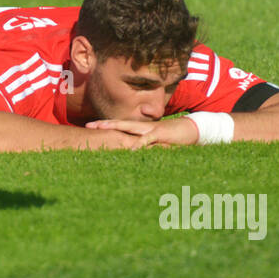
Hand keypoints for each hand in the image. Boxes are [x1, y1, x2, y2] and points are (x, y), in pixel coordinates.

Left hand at [85, 116, 199, 147]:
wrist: (191, 129)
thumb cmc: (172, 138)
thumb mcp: (156, 143)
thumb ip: (144, 147)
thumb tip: (132, 154)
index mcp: (140, 129)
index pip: (120, 126)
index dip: (106, 126)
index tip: (90, 126)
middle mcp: (142, 127)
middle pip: (119, 123)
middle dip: (103, 124)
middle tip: (88, 125)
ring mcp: (150, 129)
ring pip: (129, 127)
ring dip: (114, 128)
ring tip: (101, 130)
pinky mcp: (159, 134)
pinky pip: (147, 139)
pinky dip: (139, 144)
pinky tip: (131, 150)